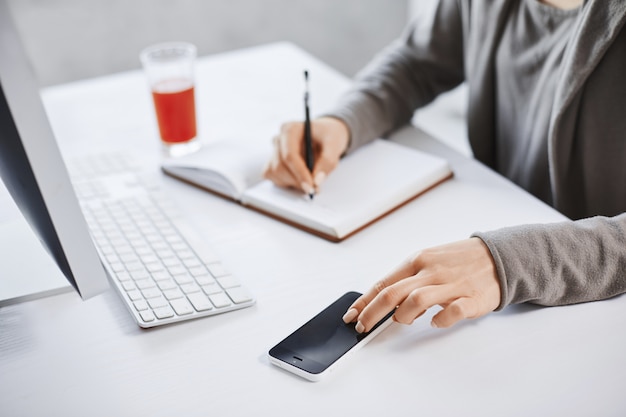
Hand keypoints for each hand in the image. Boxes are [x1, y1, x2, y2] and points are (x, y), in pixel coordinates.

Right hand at [263, 117, 349, 194]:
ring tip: (310, 180)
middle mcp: (279, 140)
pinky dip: (287, 183)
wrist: (326, 136)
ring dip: (292, 183)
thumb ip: (327, 162)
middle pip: (280, 167)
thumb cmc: (328, 136)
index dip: (299, 173)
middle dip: (297, 181)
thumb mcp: (334, 144)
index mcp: (290, 130)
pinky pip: (274, 178)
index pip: (289, 155)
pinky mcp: (273, 163)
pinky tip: (300, 179)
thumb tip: (317, 181)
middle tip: (314, 189)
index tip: (311, 186)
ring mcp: (274, 152)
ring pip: (275, 174)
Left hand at [343, 238, 500, 331]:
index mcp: (417, 261)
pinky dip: (439, 320)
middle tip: (363, 327)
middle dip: (372, 313)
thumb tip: (384, 302)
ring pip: (416, 300)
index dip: (365, 301)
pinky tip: (434, 323)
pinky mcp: (471, 299)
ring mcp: (451, 285)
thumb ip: (408, 280)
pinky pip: (452, 312)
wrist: (499, 256)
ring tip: (402, 322)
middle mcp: (430, 271)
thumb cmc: (459, 260)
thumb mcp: (428, 260)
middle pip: (392, 294)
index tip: (352, 315)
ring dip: (403, 315)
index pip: (383, 283)